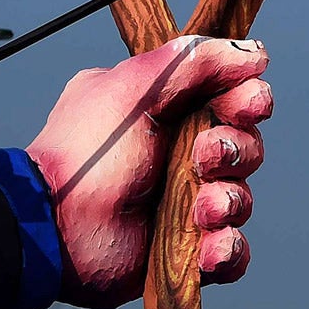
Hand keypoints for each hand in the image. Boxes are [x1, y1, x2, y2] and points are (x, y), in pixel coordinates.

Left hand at [27, 36, 271, 307]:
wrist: (55, 223)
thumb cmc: (86, 151)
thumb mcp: (135, 86)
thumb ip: (194, 61)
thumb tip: (254, 53)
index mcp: (171, 113)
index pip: (234, 101)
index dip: (249, 102)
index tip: (246, 105)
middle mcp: (181, 156)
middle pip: (246, 148)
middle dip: (236, 152)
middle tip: (203, 156)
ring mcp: (183, 206)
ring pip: (240, 201)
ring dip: (230, 202)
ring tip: (201, 210)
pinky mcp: (183, 252)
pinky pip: (230, 254)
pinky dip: (228, 250)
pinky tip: (208, 248)